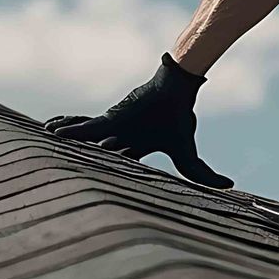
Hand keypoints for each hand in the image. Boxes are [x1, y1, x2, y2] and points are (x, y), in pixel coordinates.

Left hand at [45, 54, 232, 188]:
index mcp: (136, 148)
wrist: (176, 91)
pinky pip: (83, 126)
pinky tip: (48, 130)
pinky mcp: (107, 119)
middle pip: (94, 153)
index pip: (118, 165)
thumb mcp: (187, 154)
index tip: (91, 183)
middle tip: (58, 169)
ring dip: (66, 140)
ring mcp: (112, 127)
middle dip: (78, 158)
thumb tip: (231, 186)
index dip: (104, 173)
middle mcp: (121, 138)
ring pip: (85, 139)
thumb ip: (202, 173)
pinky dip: (67, 128)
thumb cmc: (180, 118)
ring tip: (47, 141)